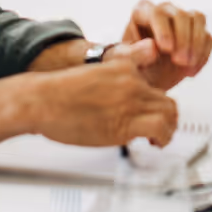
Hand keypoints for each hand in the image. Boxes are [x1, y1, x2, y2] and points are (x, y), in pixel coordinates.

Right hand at [23, 61, 178, 147]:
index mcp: (123, 68)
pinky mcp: (125, 123)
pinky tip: (155, 144)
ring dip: (168, 128)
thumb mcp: (92, 75)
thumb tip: (119, 100)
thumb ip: (112, 81)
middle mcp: (131, 82)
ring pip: (169, 113)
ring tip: (160, 139)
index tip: (153, 113)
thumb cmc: (58, 93)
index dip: (156, 103)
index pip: (153, 84)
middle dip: (167, 117)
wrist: (42, 100)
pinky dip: (163, 137)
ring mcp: (130, 101)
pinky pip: (160, 128)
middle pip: (166, 100)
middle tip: (161, 129)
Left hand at [117, 0, 211, 90]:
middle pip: (181, 14)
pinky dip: (202, 56)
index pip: (157, 13)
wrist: (146, 79)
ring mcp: (184, 19)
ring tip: (187, 67)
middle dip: (183, 39)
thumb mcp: (126, 63)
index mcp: (143, 12)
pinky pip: (208, 38)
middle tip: (180, 62)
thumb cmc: (132, 67)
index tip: (166, 49)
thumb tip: (153, 46)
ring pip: (198, 19)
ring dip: (196, 44)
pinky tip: (190, 72)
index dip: (164, 30)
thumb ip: (134, 53)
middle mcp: (165, 10)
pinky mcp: (198, 32)